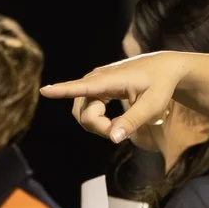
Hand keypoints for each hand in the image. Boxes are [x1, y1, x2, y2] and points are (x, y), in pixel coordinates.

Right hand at [40, 51, 192, 141]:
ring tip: (121, 124)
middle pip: (83, 112)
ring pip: (83, 113)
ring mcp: (94, 83)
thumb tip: (113, 139)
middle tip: (122, 132)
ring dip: (98, 125)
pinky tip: (114, 122)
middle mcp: (97, 78)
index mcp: (111, 79)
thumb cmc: (161, 85)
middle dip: (98, 127)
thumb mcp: (152, 105)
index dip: (63, 90)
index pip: (83, 86)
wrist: (163, 68)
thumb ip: (132, 121)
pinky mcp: (95, 88)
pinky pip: (87, 110)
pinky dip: (99, 121)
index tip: (44, 90)